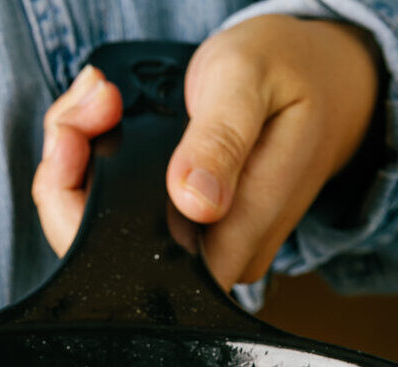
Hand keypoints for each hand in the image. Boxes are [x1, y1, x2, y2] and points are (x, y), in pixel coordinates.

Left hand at [32, 17, 380, 287]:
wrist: (326, 84)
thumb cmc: (289, 75)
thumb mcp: (250, 82)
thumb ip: (221, 140)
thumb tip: (195, 200)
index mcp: (239, 233)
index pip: (139, 261)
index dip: (87, 210)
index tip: (81, 134)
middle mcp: (218, 258)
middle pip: (109, 253)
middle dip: (71, 183)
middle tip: (85, 110)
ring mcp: (200, 250)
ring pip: (106, 233)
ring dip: (79, 171)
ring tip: (96, 105)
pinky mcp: (186, 235)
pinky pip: (120, 218)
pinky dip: (94, 169)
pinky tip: (101, 125)